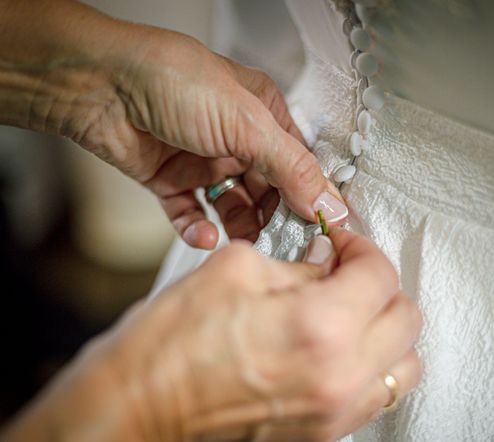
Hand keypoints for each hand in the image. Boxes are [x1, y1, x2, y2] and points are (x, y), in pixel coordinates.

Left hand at [0, 0, 346, 248]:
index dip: (308, 198)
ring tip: (241, 240)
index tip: (316, 230)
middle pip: (267, 192)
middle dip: (272, 218)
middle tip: (277, 241)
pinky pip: (192, 215)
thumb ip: (292, 168)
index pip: (298, 165)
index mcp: (262, 116)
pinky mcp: (170, 180)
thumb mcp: (247, 124)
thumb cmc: (170, 79)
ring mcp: (202, 160)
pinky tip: (204, 234)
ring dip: (238, 227)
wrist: (97, 85)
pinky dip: (198, 230)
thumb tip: (328, 203)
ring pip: (232, 207)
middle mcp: (235, 139)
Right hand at [1, 230, 422, 441]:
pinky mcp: (319, 436)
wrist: (139, 405)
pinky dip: (371, 369)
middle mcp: (338, 377)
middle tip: (348, 274)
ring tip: (353, 315)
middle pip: (406, 318)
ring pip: (405, 366)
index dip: (361, 248)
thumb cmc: (171, 343)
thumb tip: (328, 264)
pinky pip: (376, 399)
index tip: (343, 246)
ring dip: (386, 331)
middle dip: (380, 286)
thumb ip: (298, 264)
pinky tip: (339, 353)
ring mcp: (332, 414)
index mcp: (320, 325)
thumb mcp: (238, 269)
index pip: (380, 274)